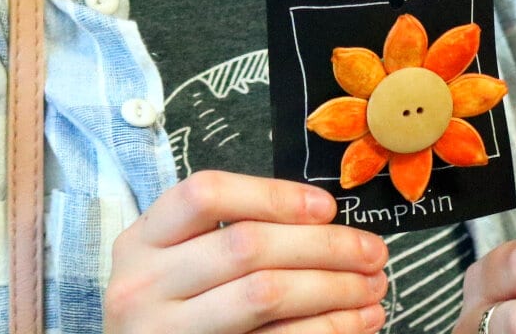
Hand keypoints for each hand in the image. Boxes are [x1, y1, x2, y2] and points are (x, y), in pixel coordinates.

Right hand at [105, 171, 389, 333]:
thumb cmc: (173, 303)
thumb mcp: (179, 258)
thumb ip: (230, 232)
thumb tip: (324, 219)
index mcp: (143, 240)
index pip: (205, 195)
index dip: (273, 196)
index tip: (326, 207)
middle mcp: (144, 285)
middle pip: (247, 246)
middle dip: (324, 245)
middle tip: (373, 252)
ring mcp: (166, 331)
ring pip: (265, 295)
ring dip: (334, 288)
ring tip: (373, 286)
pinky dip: (326, 329)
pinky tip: (355, 322)